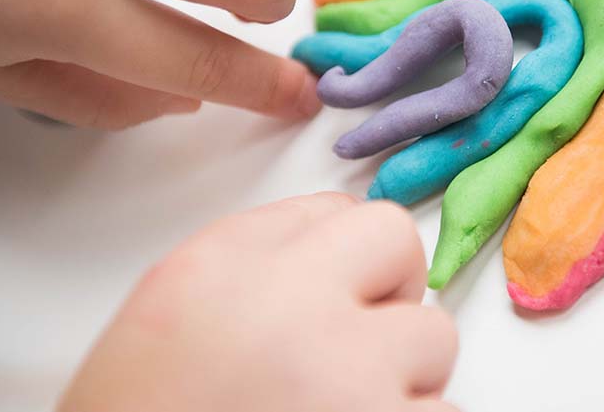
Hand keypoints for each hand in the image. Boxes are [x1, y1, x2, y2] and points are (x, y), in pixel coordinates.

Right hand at [59, 193, 459, 411]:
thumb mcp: (169, 314)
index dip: (344, 255)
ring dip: (404, 374)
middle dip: (388, 291)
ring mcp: (348, 378)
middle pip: (397, 244)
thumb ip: (253, 260)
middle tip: (357, 344)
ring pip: (434, 337)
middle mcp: (289, 307)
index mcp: (221, 270)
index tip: (338, 290)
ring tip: (342, 407)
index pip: (334, 211)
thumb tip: (338, 241)